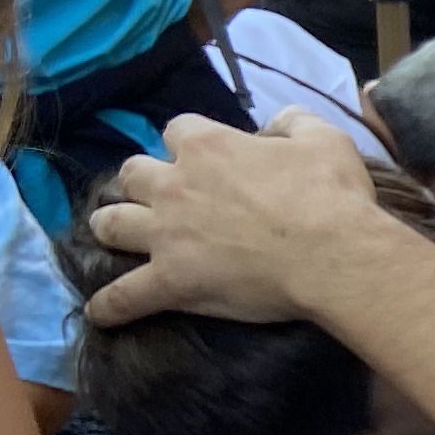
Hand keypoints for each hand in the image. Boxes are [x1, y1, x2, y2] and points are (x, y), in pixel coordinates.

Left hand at [82, 110, 389, 328]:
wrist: (333, 255)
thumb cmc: (332, 195)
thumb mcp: (324, 138)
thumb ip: (293, 121)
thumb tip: (276, 123)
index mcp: (208, 146)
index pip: (177, 130)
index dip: (189, 141)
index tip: (205, 155)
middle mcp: (175, 185)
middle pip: (132, 173)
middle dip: (141, 181)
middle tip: (160, 196)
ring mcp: (166, 234)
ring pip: (112, 224)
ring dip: (113, 227)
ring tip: (117, 234)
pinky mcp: (170, 280)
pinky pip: (123, 296)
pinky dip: (110, 305)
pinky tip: (101, 313)